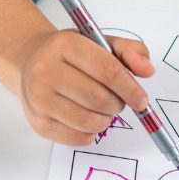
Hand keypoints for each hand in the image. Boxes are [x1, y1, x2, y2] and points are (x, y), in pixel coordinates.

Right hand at [18, 30, 154, 145]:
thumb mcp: (99, 41)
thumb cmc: (70, 53)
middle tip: (117, 99)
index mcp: (65, 44)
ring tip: (101, 107)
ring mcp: (39, 98)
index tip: (141, 99)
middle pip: (100, 98)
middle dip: (118, 103)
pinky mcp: (38, 123)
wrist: (31, 61)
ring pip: (90, 121)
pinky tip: (86, 116)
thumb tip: (147, 70)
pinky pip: (79, 138)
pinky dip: (91, 132)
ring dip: (106, 119)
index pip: (107, 70)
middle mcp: (46, 70)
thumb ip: (129, 50)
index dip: (130, 88)